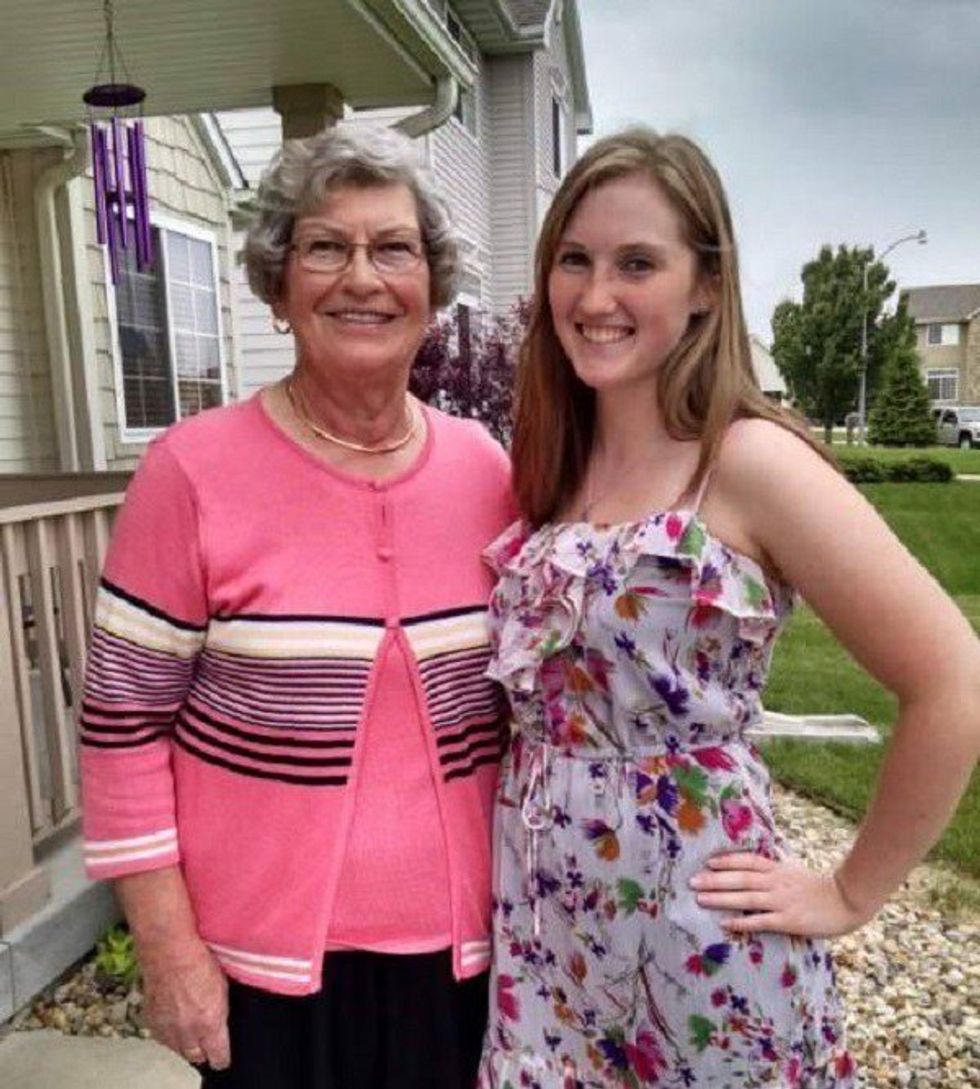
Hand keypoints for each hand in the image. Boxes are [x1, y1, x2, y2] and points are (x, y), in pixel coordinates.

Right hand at [139, 938, 229, 1069]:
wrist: (169, 953)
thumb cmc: (200, 962)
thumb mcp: (223, 988)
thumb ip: (221, 1013)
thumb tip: (220, 1025)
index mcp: (209, 1024)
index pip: (218, 1056)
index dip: (222, 1057)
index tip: (223, 1057)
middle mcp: (188, 1032)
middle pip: (196, 1056)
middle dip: (203, 1052)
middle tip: (207, 1045)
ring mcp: (167, 1028)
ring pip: (178, 1049)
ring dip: (185, 1044)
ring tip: (191, 1034)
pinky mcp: (151, 1021)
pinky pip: (162, 1037)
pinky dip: (169, 1034)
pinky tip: (174, 1024)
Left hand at [689, 852, 875, 937]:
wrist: (847, 900)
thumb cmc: (819, 887)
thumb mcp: (794, 871)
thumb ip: (774, 869)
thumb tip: (753, 865)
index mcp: (777, 869)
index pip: (747, 861)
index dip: (727, 861)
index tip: (707, 862)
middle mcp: (776, 882)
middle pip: (740, 878)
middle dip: (714, 879)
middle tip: (691, 881)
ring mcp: (781, 901)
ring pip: (745, 898)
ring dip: (721, 898)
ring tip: (700, 899)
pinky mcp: (788, 920)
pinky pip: (760, 921)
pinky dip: (742, 922)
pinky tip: (725, 924)